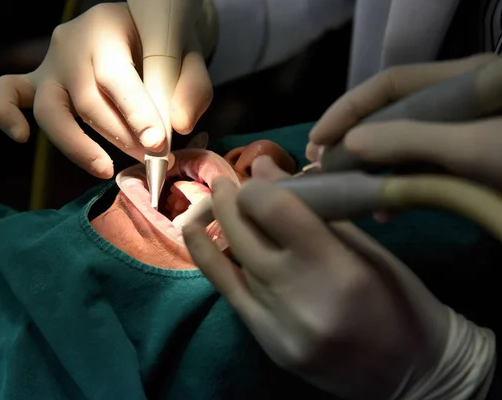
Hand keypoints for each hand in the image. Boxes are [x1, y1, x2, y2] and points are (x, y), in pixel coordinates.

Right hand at [0, 3, 213, 178]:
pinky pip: (6, 94)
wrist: (139, 30)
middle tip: (151, 159)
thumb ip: (191, 88)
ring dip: (77, 145)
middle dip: (120, 136)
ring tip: (105, 169)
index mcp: (106, 27)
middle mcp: (70, 44)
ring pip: (48, 110)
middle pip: (86, 100)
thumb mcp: (188, 57)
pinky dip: (5, 116)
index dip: (136, 113)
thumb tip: (180, 127)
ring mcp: (49, 64)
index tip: (158, 145)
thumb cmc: (163, 47)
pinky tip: (21, 137)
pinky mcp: (35, 81)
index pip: (115, 75)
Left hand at [183, 157, 495, 398]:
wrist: (411, 376)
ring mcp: (278, 325)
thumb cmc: (403, 304)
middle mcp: (300, 298)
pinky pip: (226, 290)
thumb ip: (317, 212)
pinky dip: (207, 255)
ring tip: (216, 198)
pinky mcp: (265, 341)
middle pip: (246, 232)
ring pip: (233, 257)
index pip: (277, 211)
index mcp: (338, 271)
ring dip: (221, 222)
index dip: (258, 186)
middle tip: (230, 181)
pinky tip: (192, 229)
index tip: (259, 176)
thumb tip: (268, 169)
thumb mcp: (371, 250)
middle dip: (232, 198)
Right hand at [307, 53, 501, 190]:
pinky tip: (382, 212)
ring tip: (340, 188)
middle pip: (392, 114)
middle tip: (318, 162)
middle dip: (352, 138)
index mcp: (463, 81)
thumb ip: (411, 140)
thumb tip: (349, 142)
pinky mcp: (468, 167)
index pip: (390, 83)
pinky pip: (423, 172)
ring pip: (403, 146)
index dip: (348, 109)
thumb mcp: (472, 146)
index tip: (316, 139)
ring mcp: (463, 136)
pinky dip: (400, 189)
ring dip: (370, 168)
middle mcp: (458, 103)